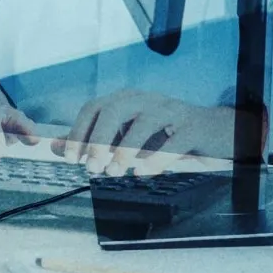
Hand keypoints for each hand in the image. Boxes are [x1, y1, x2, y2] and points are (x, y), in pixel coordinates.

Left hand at [56, 90, 235, 173]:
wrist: (216, 132)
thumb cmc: (168, 135)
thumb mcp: (130, 137)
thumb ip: (97, 141)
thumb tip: (57, 148)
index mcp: (129, 100)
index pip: (95, 107)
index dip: (79, 131)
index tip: (70, 158)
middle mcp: (147, 100)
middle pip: (115, 109)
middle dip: (99, 139)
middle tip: (91, 167)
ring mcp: (172, 111)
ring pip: (144, 121)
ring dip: (125, 148)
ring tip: (114, 171)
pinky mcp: (193, 128)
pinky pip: (174, 141)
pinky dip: (156, 158)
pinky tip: (143, 173)